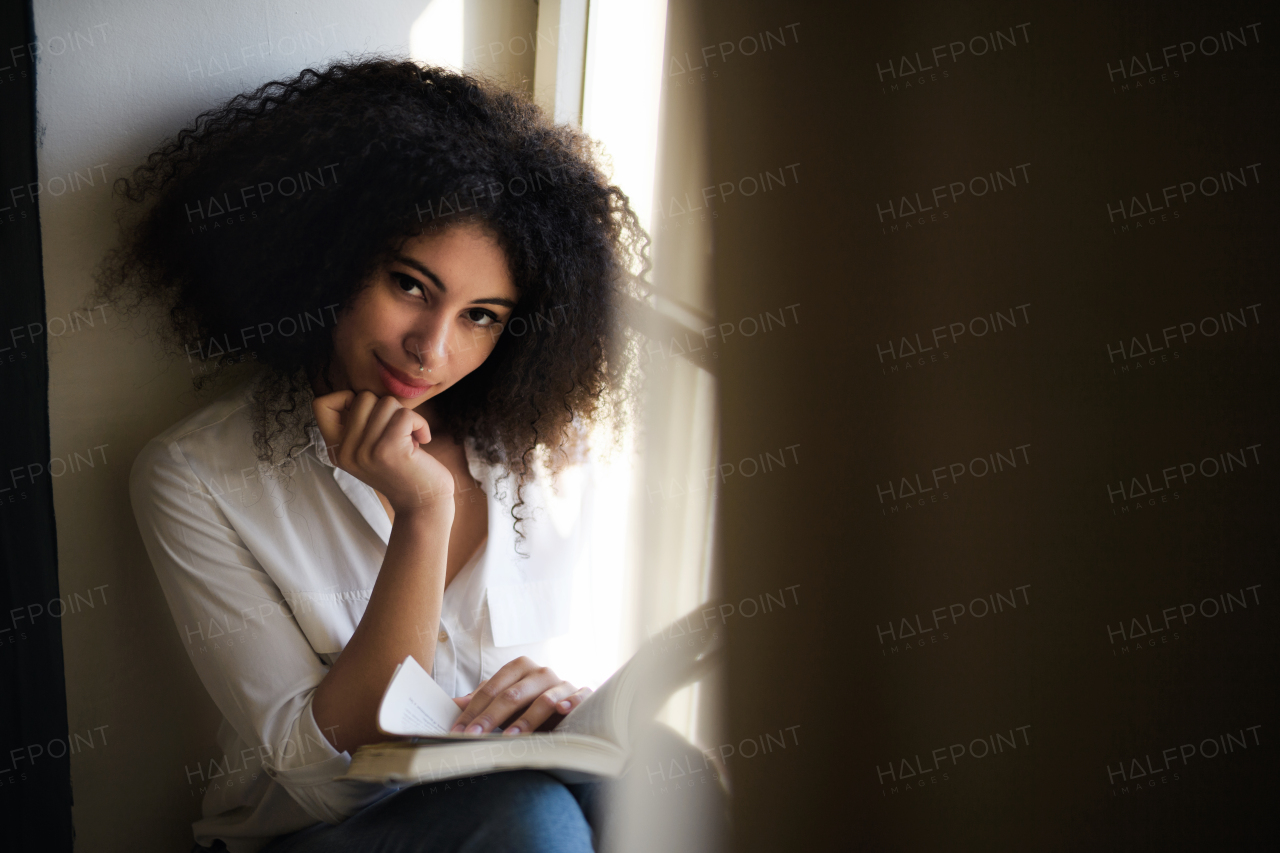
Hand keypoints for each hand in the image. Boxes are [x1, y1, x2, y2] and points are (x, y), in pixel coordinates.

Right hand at [312, 390, 455, 514]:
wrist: (422, 504)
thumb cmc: (403, 469)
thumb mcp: (370, 449)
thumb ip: (360, 424)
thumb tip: (360, 393)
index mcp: (336, 449)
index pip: (320, 404)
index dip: (346, 398)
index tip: (369, 417)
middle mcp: (345, 451)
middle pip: (363, 397)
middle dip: (387, 409)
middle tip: (396, 433)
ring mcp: (364, 451)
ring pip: (385, 403)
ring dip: (405, 416)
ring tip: (408, 439)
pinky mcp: (387, 450)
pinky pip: (405, 414)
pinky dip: (420, 423)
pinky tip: (422, 440)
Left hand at [450, 657, 592, 735]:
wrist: (565, 705)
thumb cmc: (529, 704)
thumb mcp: (504, 701)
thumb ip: (481, 701)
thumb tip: (452, 704)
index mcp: (519, 668)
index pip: (491, 689)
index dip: (472, 710)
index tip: (457, 731)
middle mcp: (540, 672)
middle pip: (512, 694)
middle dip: (491, 718)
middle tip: (473, 736)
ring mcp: (561, 683)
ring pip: (543, 700)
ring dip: (526, 720)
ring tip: (509, 737)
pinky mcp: (581, 695)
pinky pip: (578, 697)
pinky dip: (570, 703)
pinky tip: (562, 711)